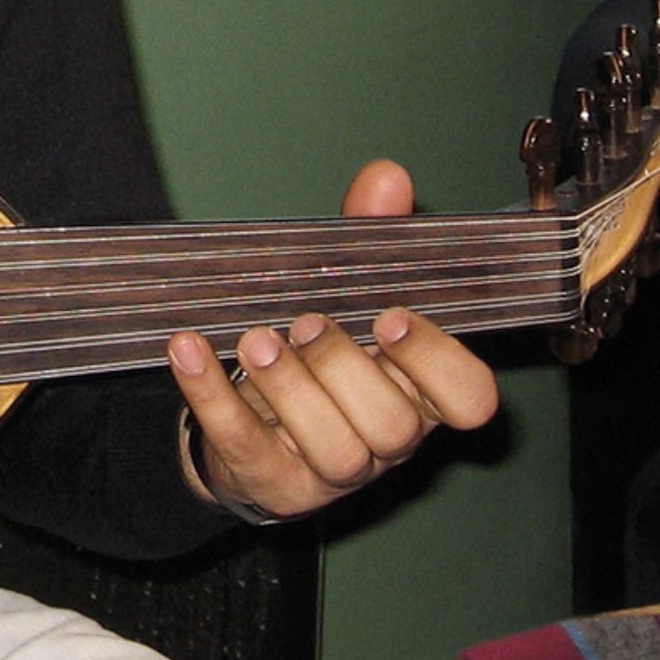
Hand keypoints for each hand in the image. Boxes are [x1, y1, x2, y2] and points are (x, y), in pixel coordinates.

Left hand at [165, 157, 500, 522]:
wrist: (254, 429)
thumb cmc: (321, 355)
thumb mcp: (349, 292)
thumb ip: (371, 239)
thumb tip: (387, 176)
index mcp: (421, 393)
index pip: (470, 398)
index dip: (440, 361)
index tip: (393, 315)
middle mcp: (387, 442)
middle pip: (393, 424)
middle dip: (348, 368)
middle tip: (306, 322)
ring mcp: (332, 473)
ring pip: (334, 450)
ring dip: (290, 389)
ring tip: (255, 339)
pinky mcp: (273, 483)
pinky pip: (243, 446)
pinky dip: (211, 394)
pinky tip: (188, 347)